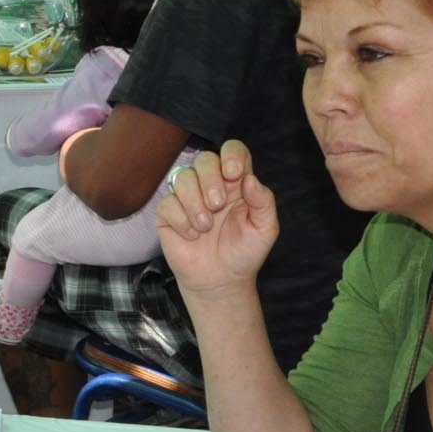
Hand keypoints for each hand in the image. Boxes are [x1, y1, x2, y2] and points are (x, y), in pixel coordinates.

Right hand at [154, 142, 279, 296]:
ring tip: (205, 227)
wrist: (221, 280)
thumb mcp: (265, 229)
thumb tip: (250, 179)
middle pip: (204, 159)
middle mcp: (211, 185)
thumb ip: (264, 202)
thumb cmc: (245, 252)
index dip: (231, 154)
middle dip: (210, 179)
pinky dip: (180, 219)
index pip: (233, 151)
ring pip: (183, 177)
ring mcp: (188, 198)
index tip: (232, 174)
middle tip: (218, 205)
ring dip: (194, 202)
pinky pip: (167, 203)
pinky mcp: (169, 214)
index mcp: (237, 183)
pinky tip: (191, 235)